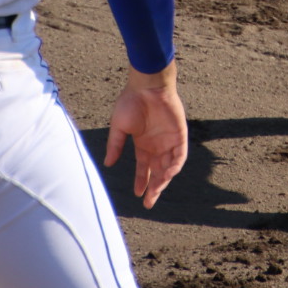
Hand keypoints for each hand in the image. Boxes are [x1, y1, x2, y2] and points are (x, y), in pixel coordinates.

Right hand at [105, 62, 187, 208]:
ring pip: (169, 166)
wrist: (146, 84)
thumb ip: (115, 145)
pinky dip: (175, 166)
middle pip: (158, 171)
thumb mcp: (119, 127)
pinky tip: (167, 175)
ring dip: (164, 180)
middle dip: (154, 187)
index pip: (144, 167)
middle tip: (149, 203)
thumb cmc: (131, 101)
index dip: (142, 181)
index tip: (138, 195)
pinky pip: (180, 155)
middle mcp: (157, 144)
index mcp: (143, 143)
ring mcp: (169, 140)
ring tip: (156, 191)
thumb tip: (108, 164)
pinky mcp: (179, 134)